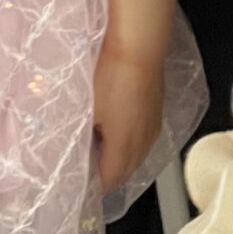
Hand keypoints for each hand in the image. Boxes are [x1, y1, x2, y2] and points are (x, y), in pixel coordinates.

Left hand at [91, 45, 165, 194]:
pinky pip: (143, 138)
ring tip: (99, 152)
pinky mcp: (156, 111)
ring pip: (136, 155)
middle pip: (125, 171)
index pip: (110, 179)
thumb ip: (82, 136)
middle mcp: (143, 141)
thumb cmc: (110, 75)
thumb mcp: (87, 110)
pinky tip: (117, 132)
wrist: (138, 47)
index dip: (94, 186)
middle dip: (107, 175)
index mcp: (124, 146)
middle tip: (86, 171)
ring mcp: (153, 126)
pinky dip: (129, 144)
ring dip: (119, 159)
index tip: (80, 185)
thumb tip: (76, 151)